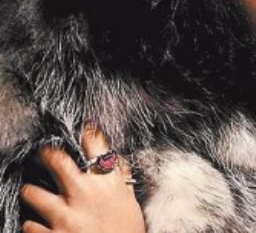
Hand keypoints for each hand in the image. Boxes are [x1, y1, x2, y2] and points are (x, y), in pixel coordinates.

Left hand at [20, 124, 145, 232]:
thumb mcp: (130, 204)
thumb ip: (120, 180)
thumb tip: (116, 160)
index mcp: (107, 183)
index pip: (95, 144)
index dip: (87, 132)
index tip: (83, 129)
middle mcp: (84, 194)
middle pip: (55, 159)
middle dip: (46, 154)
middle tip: (44, 155)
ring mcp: (64, 216)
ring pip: (31, 192)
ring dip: (32, 193)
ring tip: (34, 194)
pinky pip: (29, 225)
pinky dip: (33, 225)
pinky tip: (40, 225)